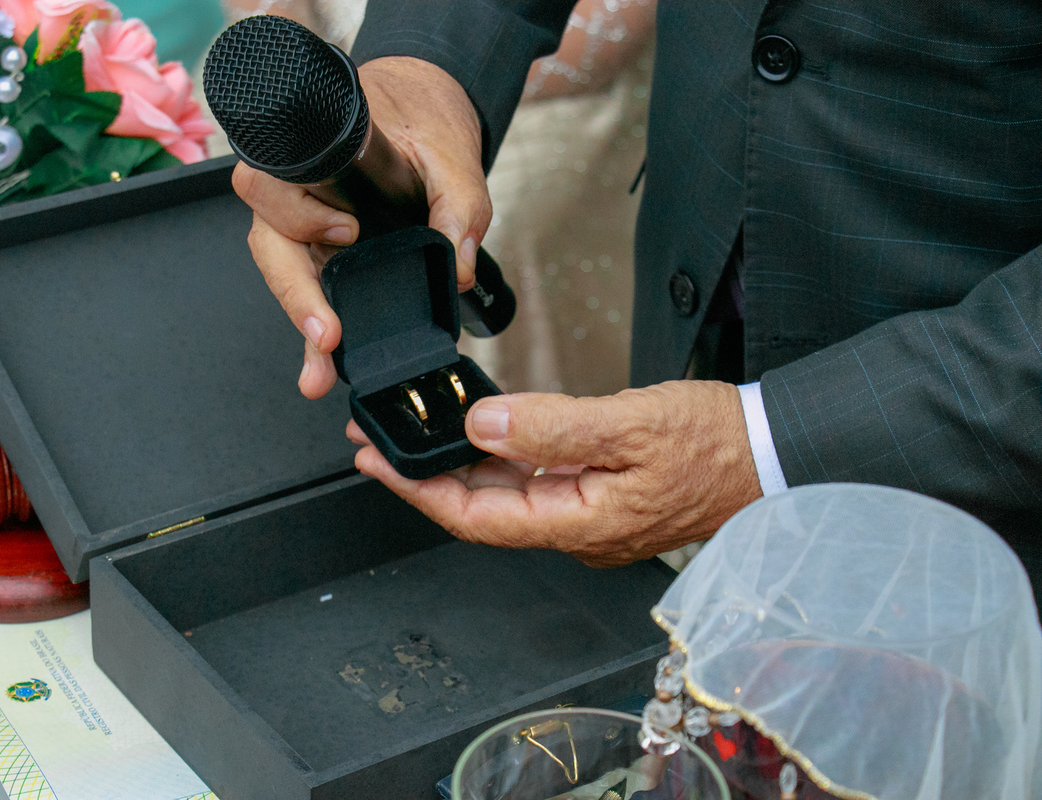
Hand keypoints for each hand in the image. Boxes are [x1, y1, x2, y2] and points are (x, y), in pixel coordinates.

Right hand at [232, 56, 491, 398]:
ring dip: (303, 323)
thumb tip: (460, 269)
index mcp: (313, 155)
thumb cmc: (422, 125)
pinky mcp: (322, 257)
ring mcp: (305, 230)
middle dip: (296, 295)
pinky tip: (324, 368)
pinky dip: (316, 330)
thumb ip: (460, 206)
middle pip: (272, 244)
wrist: (421, 117)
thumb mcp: (452, 158)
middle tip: (327, 335)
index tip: (346, 234)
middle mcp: (297, 194)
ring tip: (321, 372)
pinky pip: (311, 293)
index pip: (272, 184)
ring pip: (286, 277)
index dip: (298, 213)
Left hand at [349, 381, 763, 566]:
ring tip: (415, 434)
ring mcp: (588, 516)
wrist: (773, 452)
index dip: (420, 491)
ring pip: (506, 496)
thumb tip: (482, 424)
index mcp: (580, 524)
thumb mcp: (630, 425)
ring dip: (458, 465)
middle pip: (482, 511)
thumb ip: (552, 426)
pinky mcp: (600, 497)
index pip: (477, 518)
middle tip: (376, 442)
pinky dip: (499, 458)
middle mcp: (577, 531)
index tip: (377, 462)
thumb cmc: (717, 444)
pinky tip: (479, 433)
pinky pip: (535, 482)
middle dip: (425, 476)